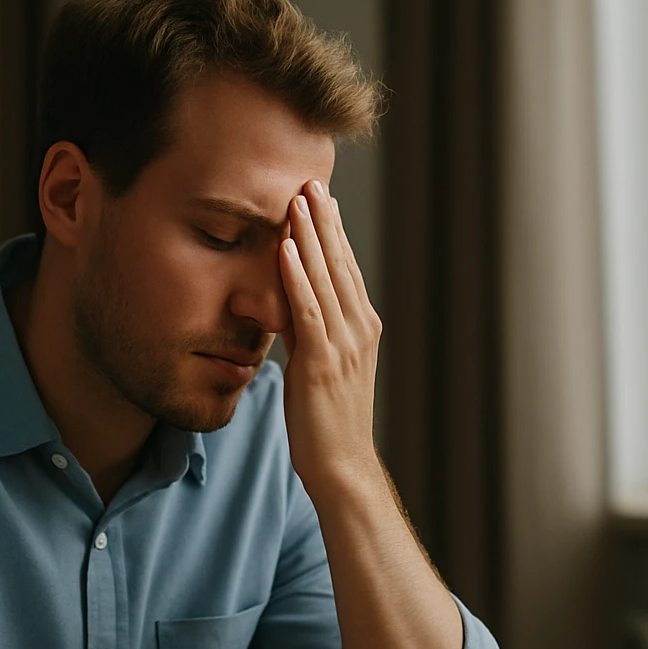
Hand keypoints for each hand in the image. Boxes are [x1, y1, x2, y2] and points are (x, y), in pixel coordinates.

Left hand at [279, 180, 382, 498]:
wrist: (343, 467)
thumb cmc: (328, 425)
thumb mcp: (321, 369)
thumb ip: (310, 335)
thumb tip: (290, 309)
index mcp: (363, 330)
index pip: (347, 270)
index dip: (334, 232)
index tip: (321, 199)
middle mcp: (360, 331)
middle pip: (340, 264)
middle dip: (324, 221)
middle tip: (310, 181)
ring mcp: (344, 346)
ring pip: (326, 279)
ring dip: (310, 237)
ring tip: (297, 200)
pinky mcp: (322, 363)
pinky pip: (308, 310)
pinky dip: (296, 277)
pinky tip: (285, 248)